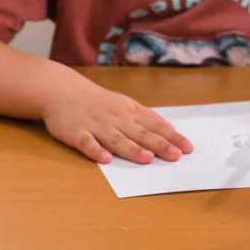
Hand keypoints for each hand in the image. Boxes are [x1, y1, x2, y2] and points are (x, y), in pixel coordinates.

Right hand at [41, 76, 192, 164]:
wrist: (61, 89)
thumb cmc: (96, 100)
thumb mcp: (125, 103)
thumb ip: (146, 116)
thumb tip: (170, 128)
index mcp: (128, 113)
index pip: (155, 126)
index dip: (172, 137)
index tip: (188, 148)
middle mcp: (115, 119)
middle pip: (140, 133)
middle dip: (159, 145)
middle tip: (176, 156)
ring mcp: (96, 125)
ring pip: (116, 139)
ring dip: (131, 149)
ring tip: (146, 159)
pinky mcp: (76, 132)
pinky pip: (87, 143)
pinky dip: (95, 151)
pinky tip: (105, 159)